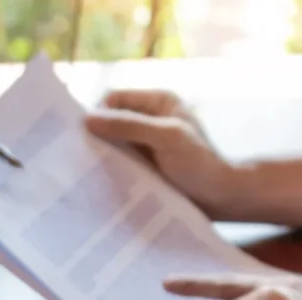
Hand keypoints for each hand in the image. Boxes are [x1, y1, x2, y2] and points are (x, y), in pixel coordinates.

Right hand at [85, 90, 234, 215]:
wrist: (222, 199)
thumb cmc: (200, 164)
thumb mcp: (166, 138)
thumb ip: (130, 125)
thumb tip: (87, 119)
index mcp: (158, 101)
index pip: (114, 98)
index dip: (98, 113)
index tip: (82, 136)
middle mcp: (151, 119)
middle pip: (111, 121)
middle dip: (96, 136)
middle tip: (78, 156)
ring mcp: (147, 144)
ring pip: (113, 143)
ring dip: (101, 156)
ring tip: (86, 172)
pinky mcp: (146, 166)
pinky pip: (120, 162)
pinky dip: (109, 170)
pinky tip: (100, 183)